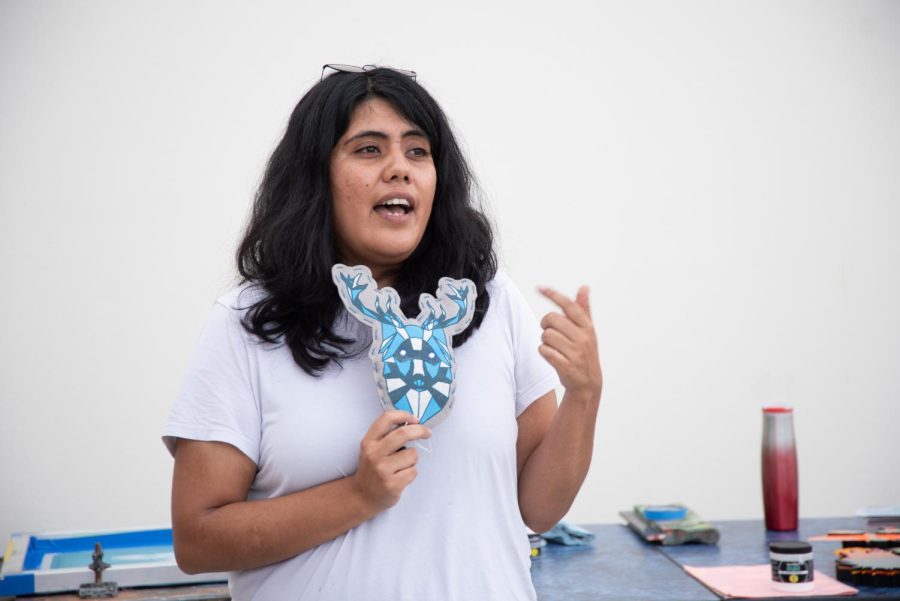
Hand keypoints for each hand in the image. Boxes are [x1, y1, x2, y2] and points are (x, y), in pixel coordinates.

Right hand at [350, 410, 430, 512]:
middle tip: (427, 432)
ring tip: (402, 466)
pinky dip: (411, 473)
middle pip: (403, 433)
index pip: (387, 418)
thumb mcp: (372, 449)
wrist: (362, 496)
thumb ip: (387, 435)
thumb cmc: (372, 469)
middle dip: (420, 430)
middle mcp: (374, 454)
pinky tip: (400, 477)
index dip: (404, 415)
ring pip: (413, 454)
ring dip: (413, 459)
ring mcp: (382, 470)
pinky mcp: (392, 485)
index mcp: (369, 442)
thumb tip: (412, 423)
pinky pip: (413, 471)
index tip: (415, 419)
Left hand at [538, 285, 602, 404]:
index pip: (569, 306)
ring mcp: (575, 352)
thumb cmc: (584, 352)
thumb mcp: (587, 331)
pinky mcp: (566, 365)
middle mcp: (583, 338)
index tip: (540, 287)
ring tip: (554, 347)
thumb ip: (584, 309)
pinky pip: (544, 350)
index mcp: (587, 327)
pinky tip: (552, 356)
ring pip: (546, 335)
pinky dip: (544, 352)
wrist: (587, 383)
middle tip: (549, 331)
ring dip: (545, 341)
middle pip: (552, 318)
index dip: (553, 295)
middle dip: (545, 324)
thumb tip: (584, 287)